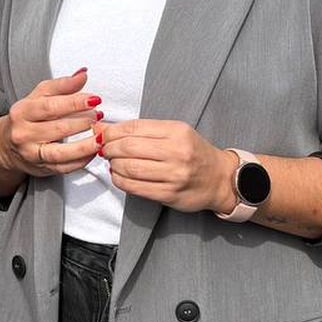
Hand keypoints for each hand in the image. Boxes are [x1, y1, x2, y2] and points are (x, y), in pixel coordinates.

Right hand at [0, 69, 100, 178]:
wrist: (7, 145)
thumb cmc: (27, 117)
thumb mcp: (38, 96)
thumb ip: (62, 85)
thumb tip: (83, 74)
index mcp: (22, 112)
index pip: (50, 106)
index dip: (74, 103)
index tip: (94, 99)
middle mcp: (24, 133)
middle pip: (57, 128)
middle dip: (82, 122)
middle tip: (99, 116)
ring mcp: (31, 153)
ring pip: (60, 153)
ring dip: (84, 146)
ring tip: (100, 137)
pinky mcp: (41, 169)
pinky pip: (64, 168)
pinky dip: (81, 160)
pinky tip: (93, 151)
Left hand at [96, 120, 230, 213]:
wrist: (220, 179)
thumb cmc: (193, 153)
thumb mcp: (173, 132)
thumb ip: (140, 130)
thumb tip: (101, 127)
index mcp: (177, 131)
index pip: (133, 127)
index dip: (111, 131)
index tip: (102, 134)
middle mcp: (177, 152)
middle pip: (128, 147)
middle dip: (109, 148)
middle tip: (104, 149)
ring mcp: (174, 175)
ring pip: (129, 168)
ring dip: (113, 165)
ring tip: (113, 162)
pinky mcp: (169, 194)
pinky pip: (135, 187)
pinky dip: (120, 180)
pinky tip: (119, 176)